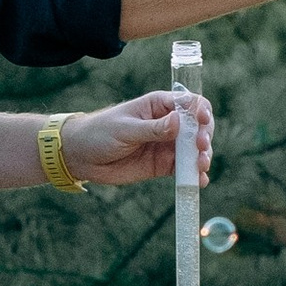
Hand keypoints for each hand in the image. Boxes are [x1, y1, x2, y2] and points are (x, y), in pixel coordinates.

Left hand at [61, 91, 215, 188]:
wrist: (81, 157)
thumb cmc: (99, 133)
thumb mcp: (125, 129)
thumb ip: (152, 128)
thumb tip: (178, 121)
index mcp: (159, 105)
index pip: (189, 103)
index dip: (201, 110)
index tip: (203, 121)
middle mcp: (168, 124)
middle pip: (198, 127)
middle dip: (204, 136)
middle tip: (201, 148)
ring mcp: (166, 145)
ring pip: (194, 150)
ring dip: (202, 157)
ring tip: (201, 166)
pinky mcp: (163, 165)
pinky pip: (183, 169)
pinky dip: (193, 175)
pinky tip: (198, 182)